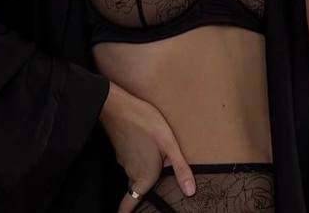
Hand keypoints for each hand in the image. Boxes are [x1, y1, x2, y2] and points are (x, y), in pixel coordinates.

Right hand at [99, 81, 195, 211]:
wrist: (118, 105)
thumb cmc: (144, 122)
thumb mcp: (168, 143)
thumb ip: (180, 167)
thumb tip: (190, 191)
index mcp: (144, 176)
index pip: (128, 205)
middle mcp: (131, 172)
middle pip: (135, 190)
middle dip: (142, 194)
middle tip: (153, 195)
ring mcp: (124, 160)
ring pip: (133, 174)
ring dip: (141, 175)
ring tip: (154, 166)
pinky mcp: (121, 149)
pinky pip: (130, 162)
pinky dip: (137, 161)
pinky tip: (146, 149)